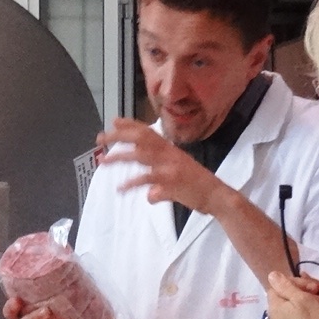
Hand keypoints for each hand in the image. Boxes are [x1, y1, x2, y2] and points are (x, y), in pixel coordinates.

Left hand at [99, 119, 230, 215]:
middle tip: (100, 138)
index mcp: (170, 150)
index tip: (114, 121)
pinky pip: (148, 178)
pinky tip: (121, 188)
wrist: (218, 197)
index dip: (131, 124)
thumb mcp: (178, 180)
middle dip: (119, 136)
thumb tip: (149, 194)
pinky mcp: (171, 179)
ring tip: (104, 162)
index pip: (148, 132)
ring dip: (120, 156)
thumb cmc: (198, 188)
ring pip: (141, 154)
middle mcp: (169, 153)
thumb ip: (160, 185)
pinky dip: (133, 182)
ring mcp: (170, 165)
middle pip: (141, 138)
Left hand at [265, 272, 318, 318]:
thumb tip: (270, 274)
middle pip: (284, 304)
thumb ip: (285, 286)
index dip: (297, 284)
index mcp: (274, 309)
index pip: (277, 287)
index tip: (314, 289)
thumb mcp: (304, 300)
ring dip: (301, 315)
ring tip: (318, 318)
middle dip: (302, 299)